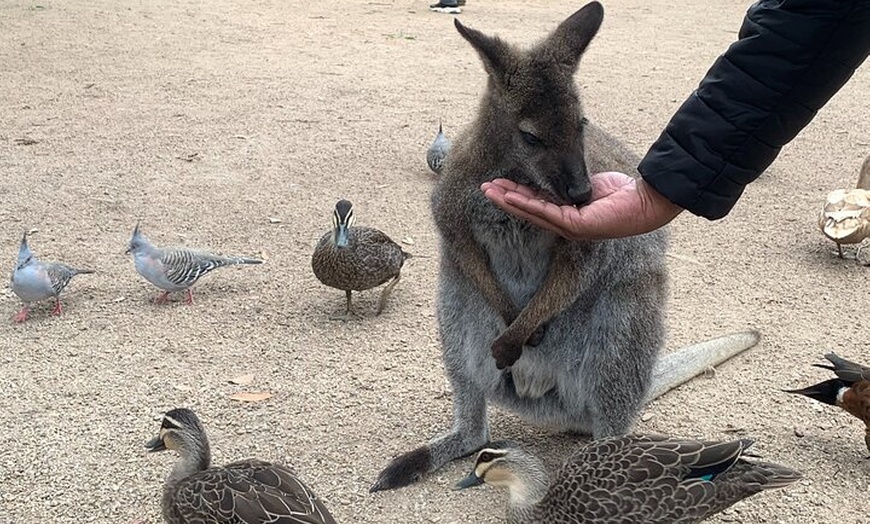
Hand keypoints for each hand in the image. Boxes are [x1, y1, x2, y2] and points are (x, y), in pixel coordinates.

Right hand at [481, 172, 683, 239]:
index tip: (498, 184)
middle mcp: (565, 225)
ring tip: (490, 191)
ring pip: (533, 213)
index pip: (536, 205)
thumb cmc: (622, 194)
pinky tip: (511, 197)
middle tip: (484, 188)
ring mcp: (570, 228)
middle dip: (505, 199)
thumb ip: (570, 183)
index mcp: (567, 215)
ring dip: (509, 202)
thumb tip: (556, 172)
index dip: (515, 195)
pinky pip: (547, 213)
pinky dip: (528, 205)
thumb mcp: (589, 185)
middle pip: (528, 211)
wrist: (644, 202)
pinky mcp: (577, 227)